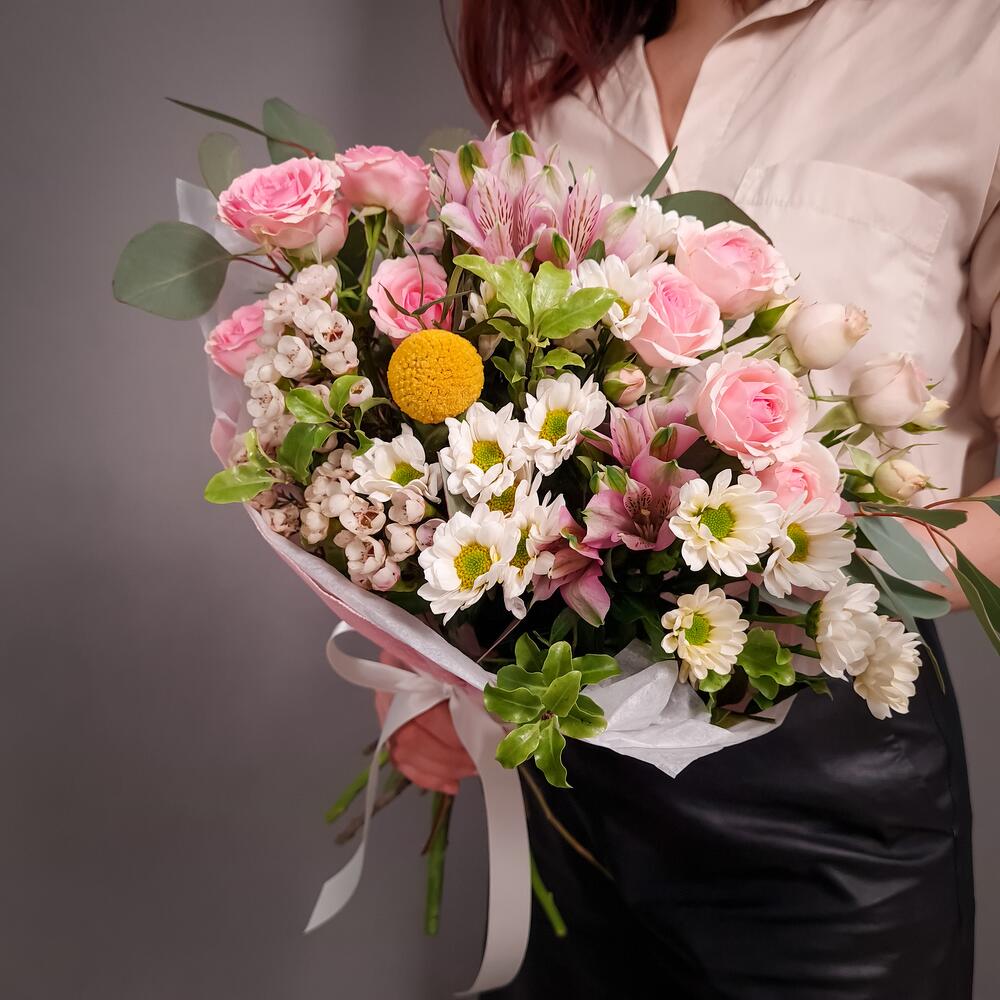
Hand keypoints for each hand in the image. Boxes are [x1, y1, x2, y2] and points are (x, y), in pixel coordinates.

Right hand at [373, 653, 475, 794]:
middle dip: (452, 755)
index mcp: (400, 665)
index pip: (426, 708)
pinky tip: (452, 784)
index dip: (456, 730)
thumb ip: (472, 683)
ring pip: (404, 753)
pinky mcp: (389, 730)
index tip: (485, 737)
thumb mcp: (457, 656)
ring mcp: (384, 713)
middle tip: (484, 758)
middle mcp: (386, 692)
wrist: (418, 639)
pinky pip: (401, 762)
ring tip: (473, 769)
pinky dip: (427, 777)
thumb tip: (496, 714)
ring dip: (443, 768)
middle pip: (412, 736)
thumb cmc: (442, 644)